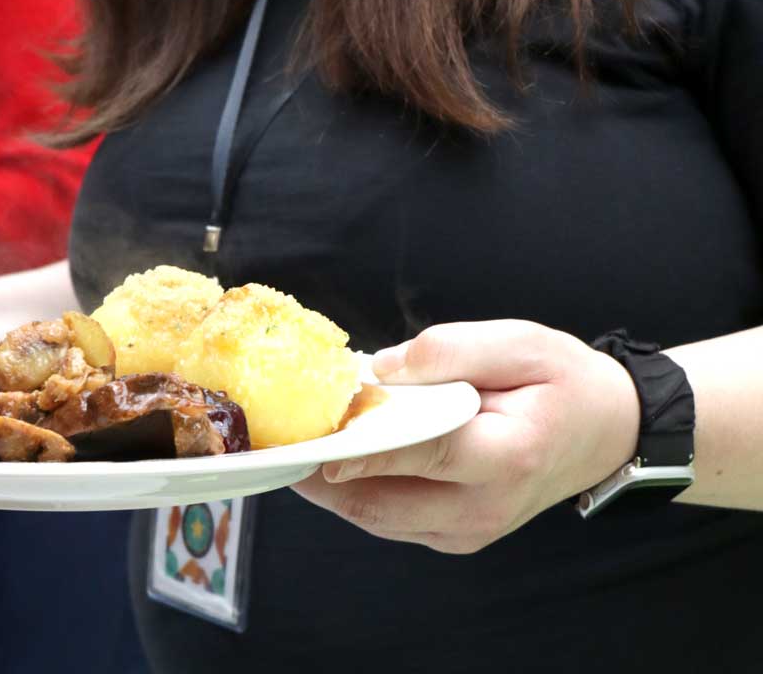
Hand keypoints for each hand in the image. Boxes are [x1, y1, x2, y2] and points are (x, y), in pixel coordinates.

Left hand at [291, 320, 640, 553]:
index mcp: (504, 455)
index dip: (356, 444)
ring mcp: (470, 531)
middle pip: (381, 501)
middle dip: (320, 472)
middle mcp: (484, 507)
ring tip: (287, 443)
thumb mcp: (519, 342)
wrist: (608, 430)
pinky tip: (328, 455)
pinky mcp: (456, 535)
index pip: (416, 452)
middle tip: (271, 439)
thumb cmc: (563, 381)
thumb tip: (379, 367)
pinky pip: (389, 519)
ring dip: (328, 486)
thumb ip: (448, 351)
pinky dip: (353, 491)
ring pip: (376, 518)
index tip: (308, 434)